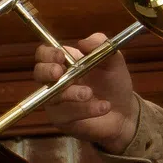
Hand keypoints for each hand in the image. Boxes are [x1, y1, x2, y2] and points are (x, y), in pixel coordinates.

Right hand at [31, 32, 138, 150]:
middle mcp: (56, 81)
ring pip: (51, 96)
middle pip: (38, 73)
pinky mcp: (62, 119)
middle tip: (59, 73)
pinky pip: (67, 113)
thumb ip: (101, 46)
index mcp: (65, 63)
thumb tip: (83, 42)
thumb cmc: (114, 84)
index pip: (44, 54)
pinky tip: (104, 107)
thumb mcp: (113, 61)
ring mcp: (56, 101)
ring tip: (90, 94)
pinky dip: (86, 109)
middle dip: (46, 71)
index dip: (47, 54)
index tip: (60, 56)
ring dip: (70, 93)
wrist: (125, 112)